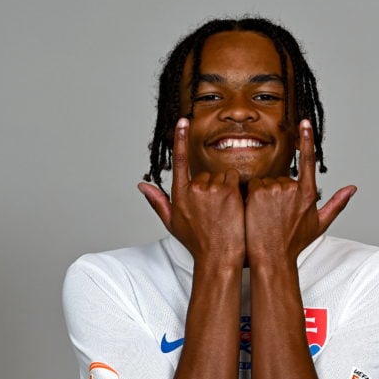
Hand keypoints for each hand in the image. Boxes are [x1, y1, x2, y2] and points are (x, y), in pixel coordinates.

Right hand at [138, 118, 245, 265]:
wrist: (218, 257)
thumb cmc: (198, 243)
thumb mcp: (173, 223)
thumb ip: (158, 201)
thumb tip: (142, 185)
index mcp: (180, 195)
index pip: (179, 161)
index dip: (181, 139)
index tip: (183, 121)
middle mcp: (193, 188)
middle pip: (207, 174)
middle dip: (213, 188)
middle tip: (216, 212)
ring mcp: (210, 188)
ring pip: (222, 176)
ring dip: (227, 189)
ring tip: (226, 212)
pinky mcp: (228, 190)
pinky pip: (235, 177)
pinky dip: (237, 188)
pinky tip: (236, 205)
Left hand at [244, 120, 355, 265]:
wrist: (272, 257)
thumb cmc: (294, 243)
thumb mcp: (319, 224)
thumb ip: (336, 203)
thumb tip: (352, 188)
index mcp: (308, 194)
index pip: (309, 161)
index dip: (307, 140)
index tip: (304, 122)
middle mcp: (292, 188)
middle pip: (282, 179)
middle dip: (279, 192)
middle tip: (277, 215)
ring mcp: (274, 189)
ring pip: (267, 182)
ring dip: (265, 195)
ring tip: (266, 216)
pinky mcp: (257, 192)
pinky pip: (254, 185)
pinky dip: (253, 195)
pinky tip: (256, 212)